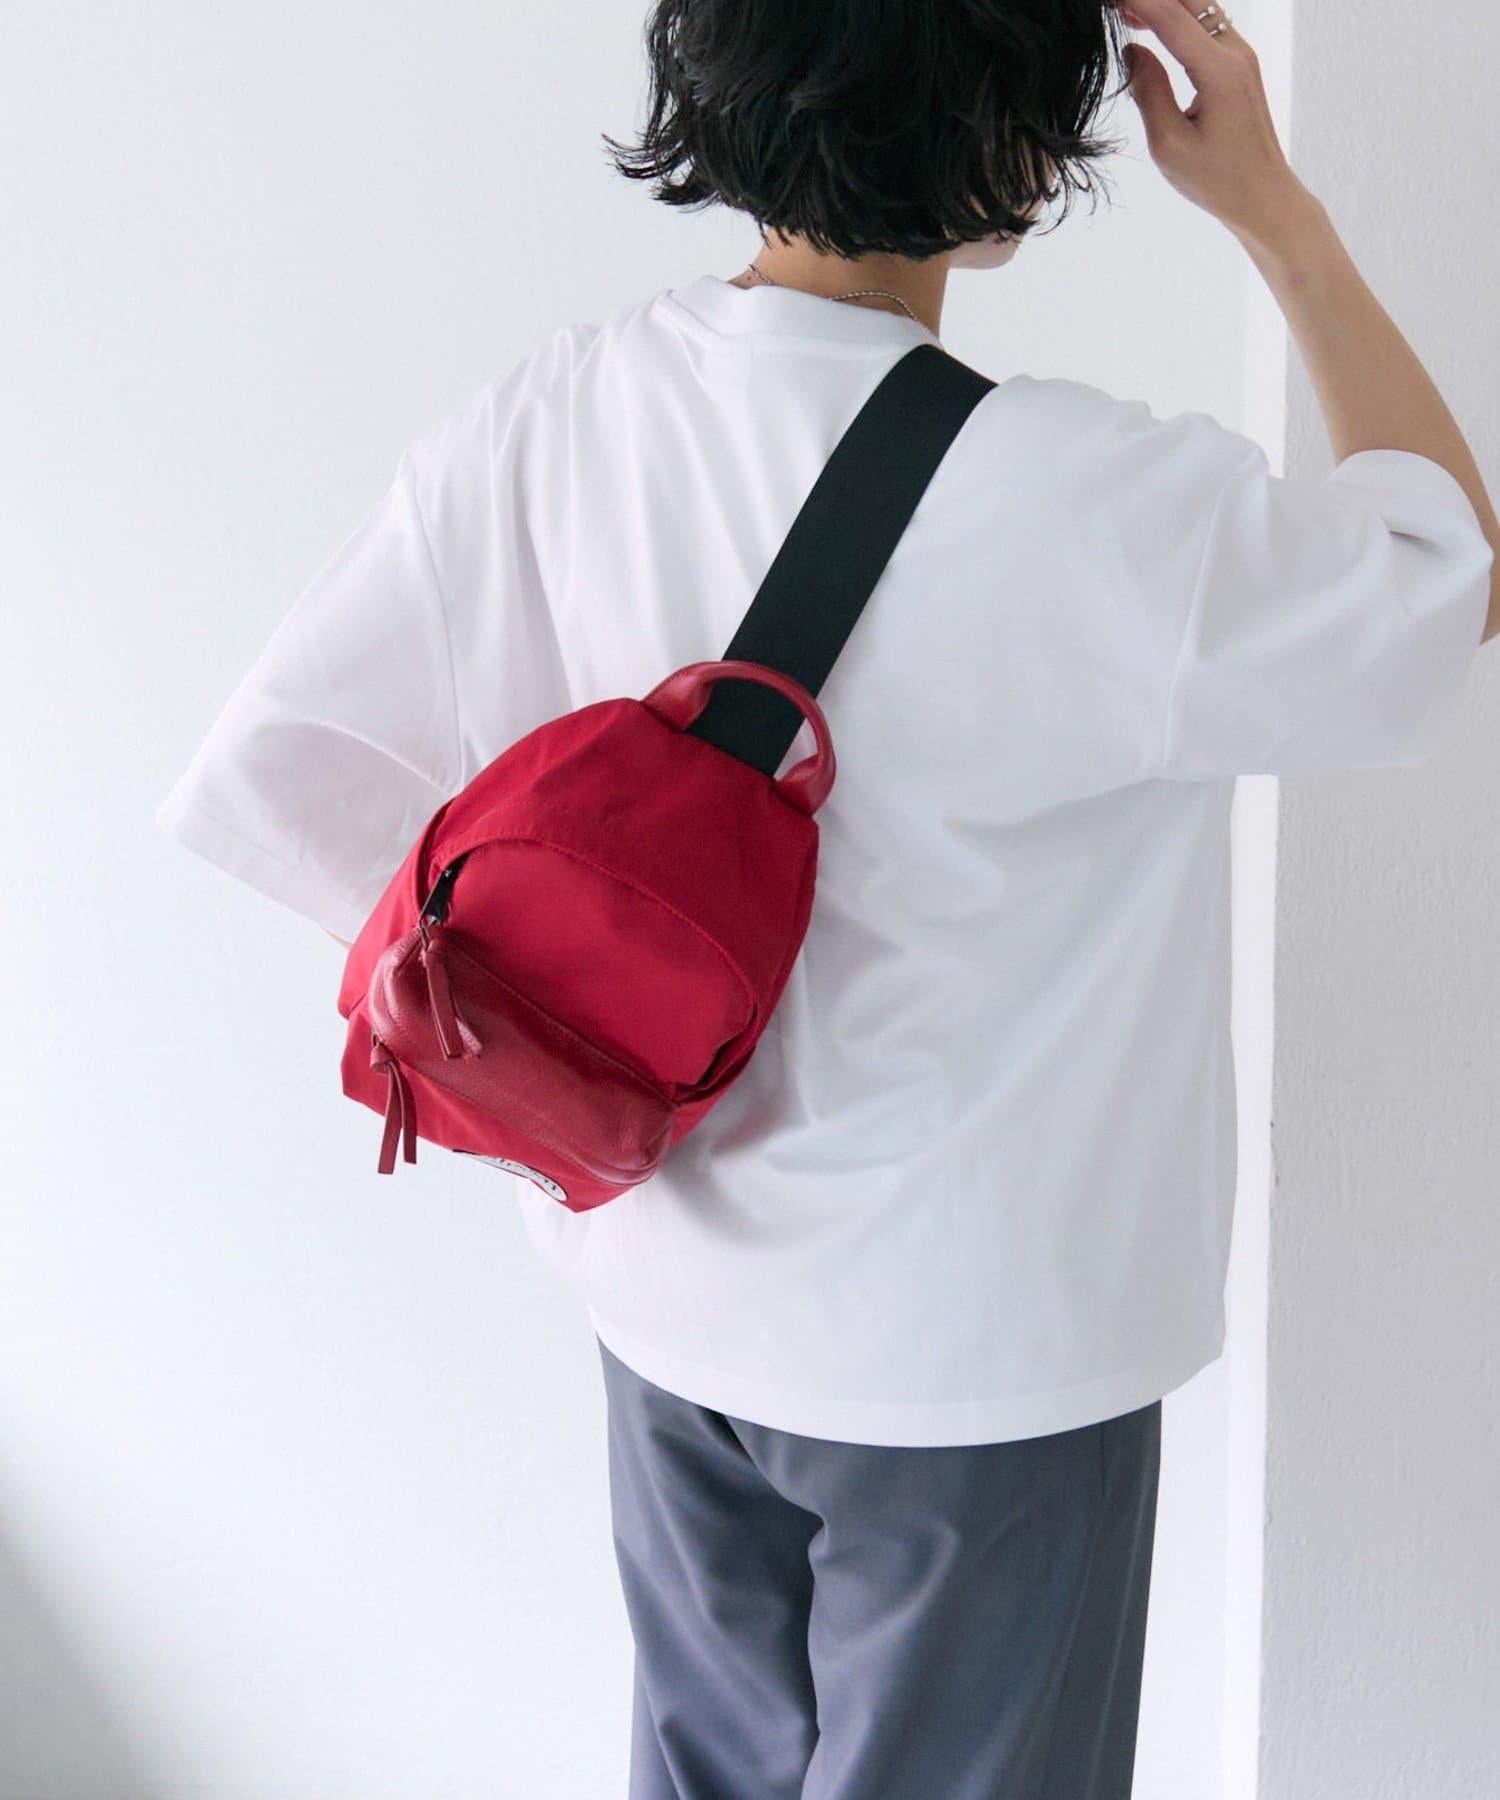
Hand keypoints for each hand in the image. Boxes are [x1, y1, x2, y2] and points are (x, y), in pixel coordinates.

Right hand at [1114, 0, 1315, 253]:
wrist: (1264, 196)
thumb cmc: (1216, 181)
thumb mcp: (1169, 144)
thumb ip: (1149, 92)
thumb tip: (1132, 51)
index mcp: (1218, 71)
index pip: (1171, 18)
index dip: (1137, 1)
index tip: (1106, 1)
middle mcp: (1235, 53)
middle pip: (1189, 0)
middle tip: (1111, 6)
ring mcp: (1241, 55)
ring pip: (1200, 6)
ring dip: (1163, 4)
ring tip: (1124, 12)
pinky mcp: (1239, 64)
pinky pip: (1207, 24)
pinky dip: (1177, 16)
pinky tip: (1151, 27)